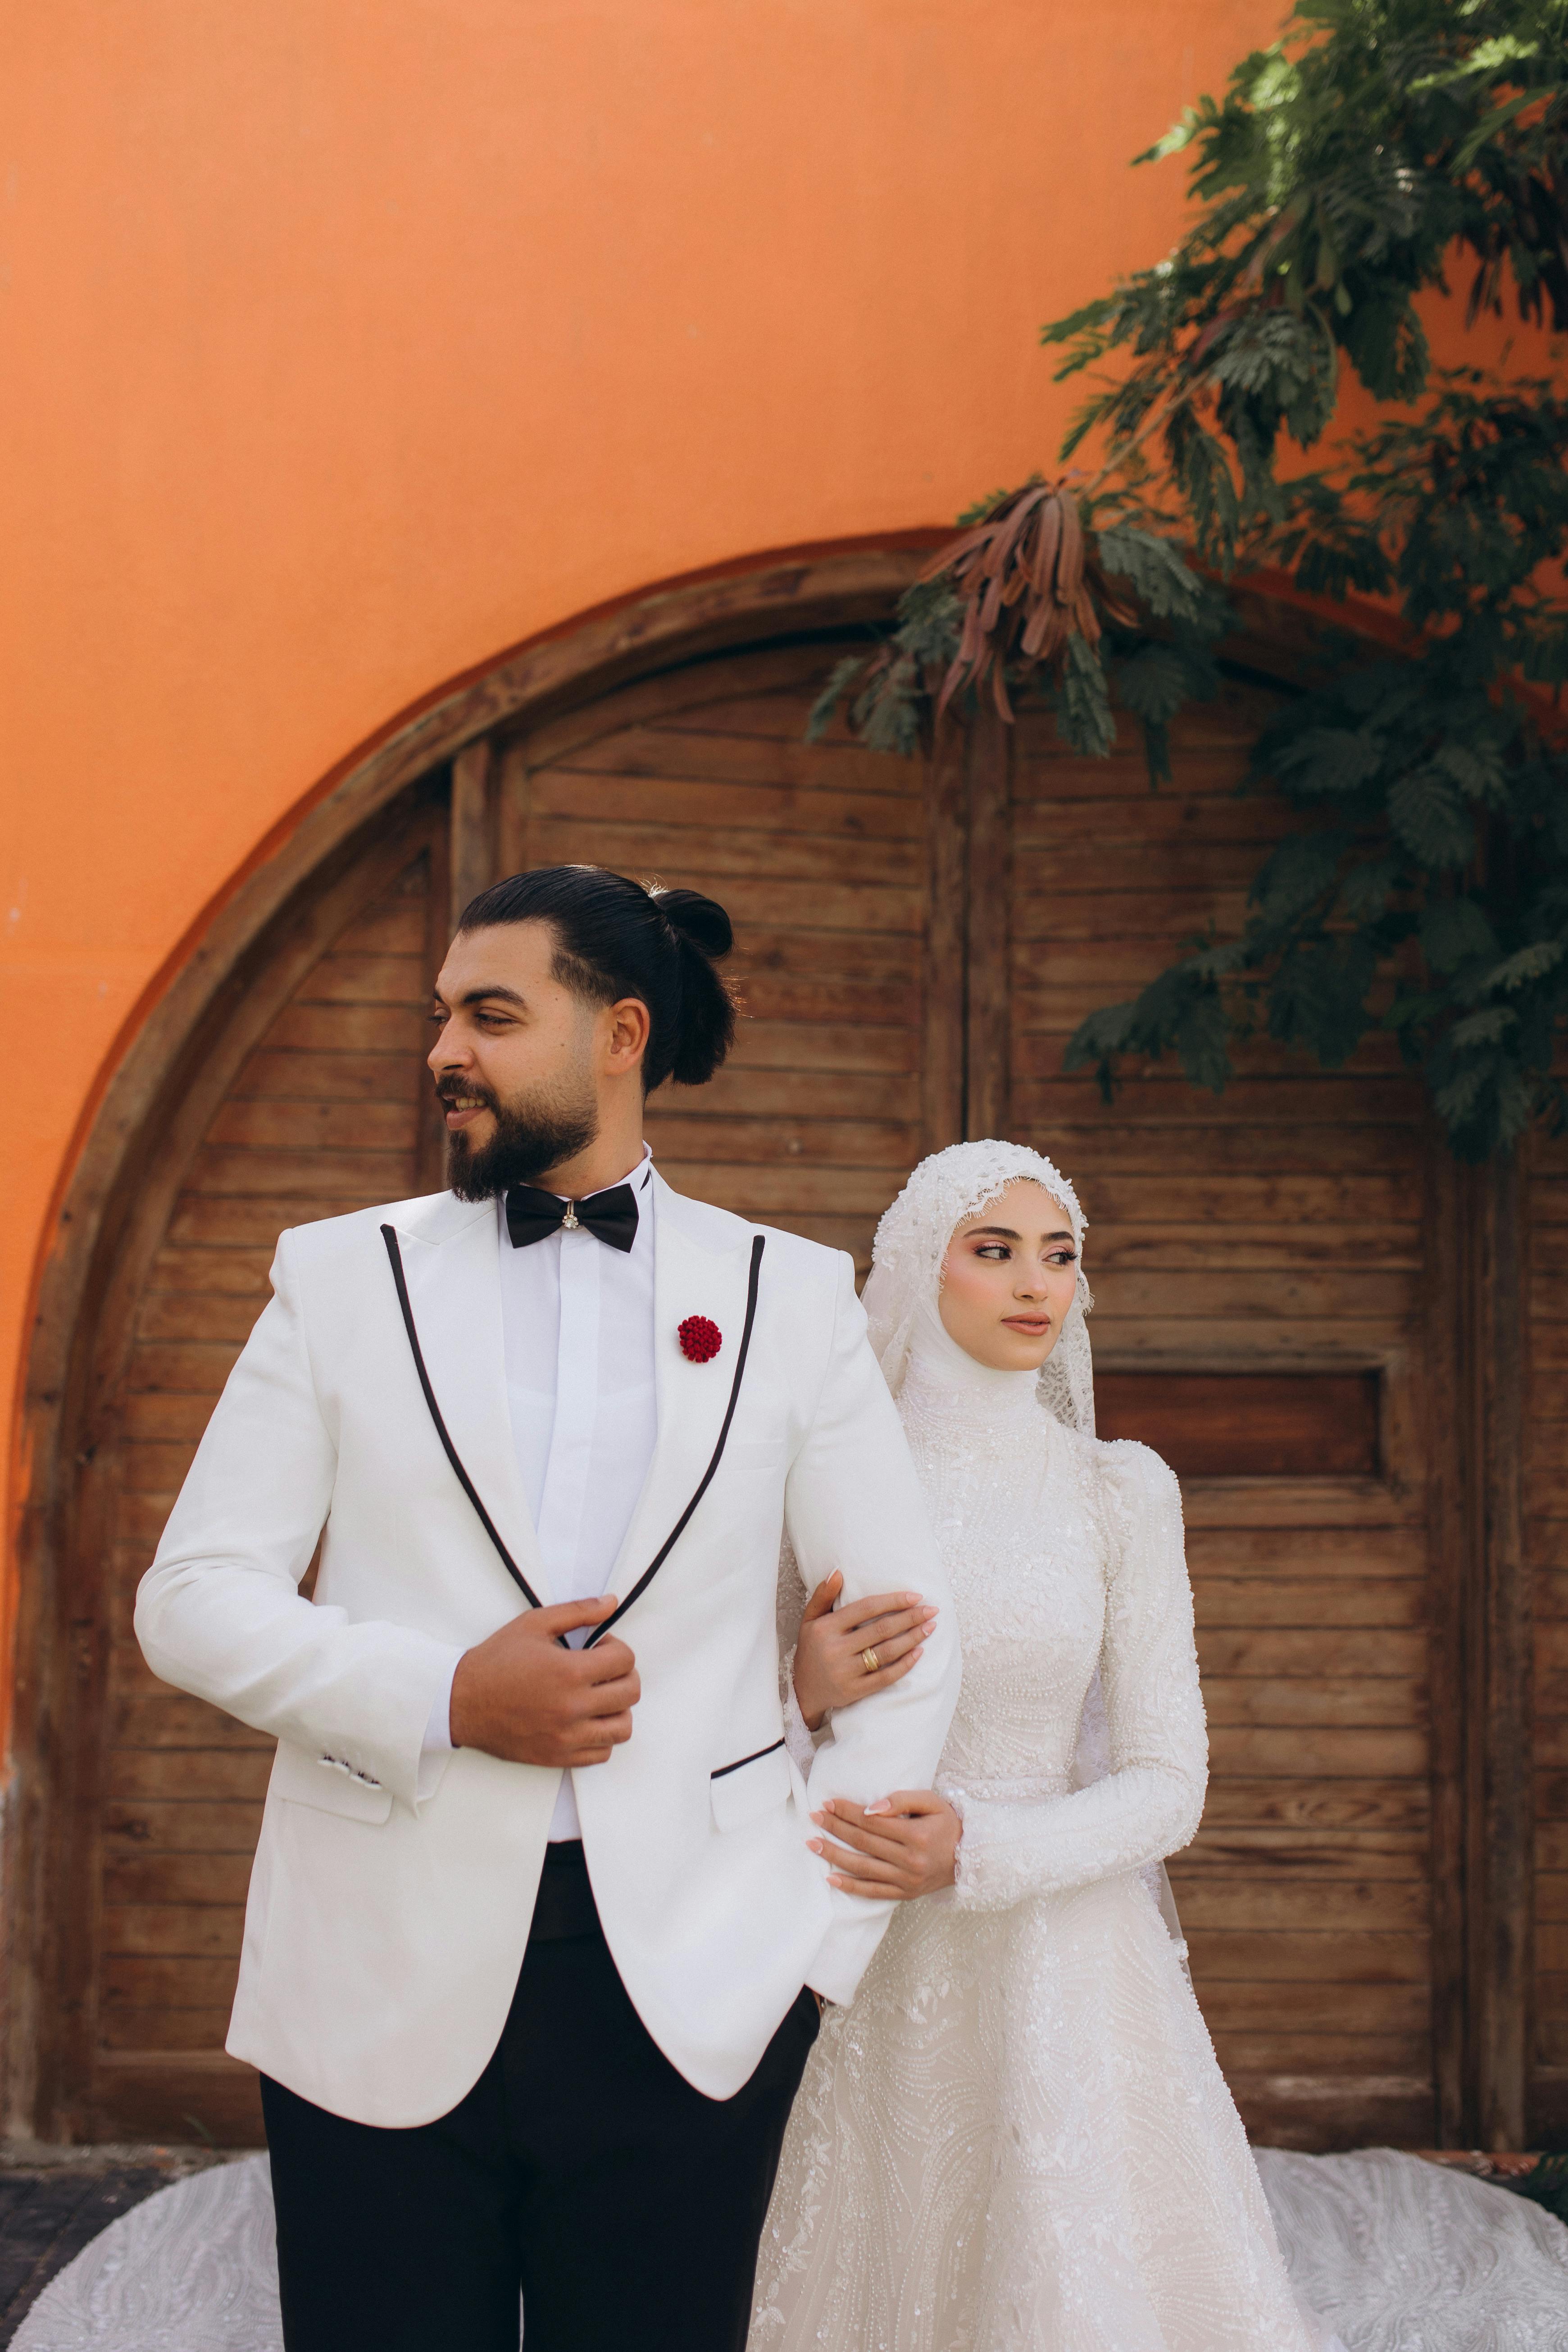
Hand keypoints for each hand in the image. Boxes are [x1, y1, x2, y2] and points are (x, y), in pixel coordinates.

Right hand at [449, 1599, 638, 1766]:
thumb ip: (577, 1611)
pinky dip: (602, 1736)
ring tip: (600, 1697)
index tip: (599, 1647)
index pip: (625, 1660)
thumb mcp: (533, 1624)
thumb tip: (611, 1603)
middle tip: (604, 1669)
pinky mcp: (558, 1756)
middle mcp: (572, 1708)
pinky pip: (602, 1753)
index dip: (617, 1647)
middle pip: (630, 1693)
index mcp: (569, 1672)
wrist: (461, 1702)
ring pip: (622, 1728)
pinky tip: (587, 1719)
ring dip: (618, 1708)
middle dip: (624, 1674)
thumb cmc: (495, 1662)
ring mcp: (566, 1736)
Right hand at [792, 1571, 938, 1731]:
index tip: (915, 1596)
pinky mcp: (855, 1691)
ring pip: (886, 1652)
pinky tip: (919, 1652)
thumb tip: (838, 1572)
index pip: (866, 1608)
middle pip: (881, 1629)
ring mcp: (846, 1672)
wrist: (802, 1690)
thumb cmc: (811, 1649)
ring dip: (913, 1638)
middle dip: (910, 1618)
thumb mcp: (809, 1620)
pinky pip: (886, 1677)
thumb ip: (822, 1595)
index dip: (893, 1601)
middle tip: (932, 1610)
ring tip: (930, 1627)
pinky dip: (905, 1665)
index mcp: (826, 1628)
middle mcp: (836, 1649)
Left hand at [809, 1789, 960, 1900]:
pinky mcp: (905, 1894)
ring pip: (862, 1868)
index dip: (848, 1811)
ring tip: (812, 1844)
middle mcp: (910, 1860)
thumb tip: (871, 1808)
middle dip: (835, 1828)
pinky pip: (872, 1892)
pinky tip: (830, 1878)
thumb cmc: (947, 1823)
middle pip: (863, 1842)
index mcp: (917, 1836)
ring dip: (834, 1855)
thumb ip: (901, 1800)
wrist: (969, 1855)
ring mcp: (906, 1880)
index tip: (828, 1803)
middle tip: (814, 1817)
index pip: (872, 1822)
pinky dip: (850, 1886)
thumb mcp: (931, 1802)